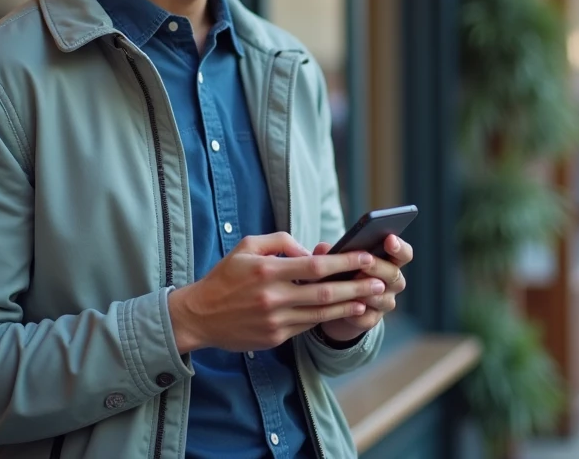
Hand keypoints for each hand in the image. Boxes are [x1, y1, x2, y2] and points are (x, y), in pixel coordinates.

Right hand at [167, 232, 384, 353]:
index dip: (344, 262)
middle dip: (355, 287)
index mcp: (267, 270)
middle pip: (324, 293)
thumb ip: (281, 242)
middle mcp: (272, 297)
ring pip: (320, 314)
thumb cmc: (226, 276)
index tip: (365, 257)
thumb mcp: (248, 246)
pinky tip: (345, 312)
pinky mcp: (275, 337)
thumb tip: (311, 251)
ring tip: (370, 298)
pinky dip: (328, 319)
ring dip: (348, 306)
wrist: (199, 316)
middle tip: (378, 281)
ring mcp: (274, 320)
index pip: (315, 266)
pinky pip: (307, 326)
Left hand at [314, 234, 411, 343]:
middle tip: (363, 264)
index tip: (389, 239)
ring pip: (383, 298)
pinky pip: (367, 317)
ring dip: (367, 292)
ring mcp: (384, 302)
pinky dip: (356, 312)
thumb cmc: (341, 275)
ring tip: (352, 287)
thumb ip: (332, 253)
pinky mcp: (371, 319)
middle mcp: (392, 282)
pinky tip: (346, 308)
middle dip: (378, 268)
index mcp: (389, 262)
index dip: (399, 247)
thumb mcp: (337, 261)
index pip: (404, 254)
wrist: (334, 306)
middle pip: (394, 274)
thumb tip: (323, 247)